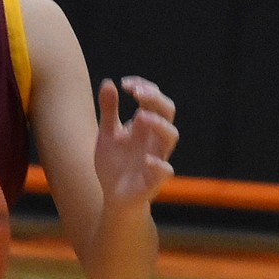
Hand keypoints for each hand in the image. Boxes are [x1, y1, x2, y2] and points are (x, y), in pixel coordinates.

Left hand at [94, 76, 177, 207]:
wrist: (114, 196)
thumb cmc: (114, 163)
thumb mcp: (107, 134)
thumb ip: (109, 111)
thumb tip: (108, 82)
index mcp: (145, 125)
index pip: (153, 99)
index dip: (144, 87)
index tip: (125, 84)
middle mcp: (154, 138)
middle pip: (167, 111)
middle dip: (155, 99)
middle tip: (136, 93)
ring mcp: (157, 157)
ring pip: (171, 136)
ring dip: (159, 124)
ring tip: (140, 117)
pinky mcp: (154, 180)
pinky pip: (165, 170)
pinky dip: (158, 164)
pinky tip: (145, 159)